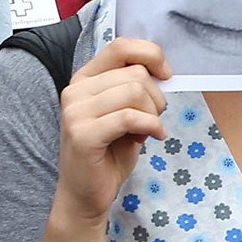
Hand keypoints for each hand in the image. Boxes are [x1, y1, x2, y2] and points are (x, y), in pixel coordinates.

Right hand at [55, 38, 170, 224]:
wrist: (86, 194)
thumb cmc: (109, 153)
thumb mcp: (125, 113)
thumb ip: (135, 88)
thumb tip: (163, 71)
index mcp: (85, 79)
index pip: (121, 46)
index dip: (151, 55)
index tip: (166, 76)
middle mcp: (75, 90)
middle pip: (135, 73)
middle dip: (156, 97)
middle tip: (153, 119)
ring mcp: (75, 112)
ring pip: (134, 92)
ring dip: (153, 113)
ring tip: (149, 130)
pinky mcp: (83, 134)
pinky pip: (130, 117)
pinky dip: (151, 127)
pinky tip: (153, 137)